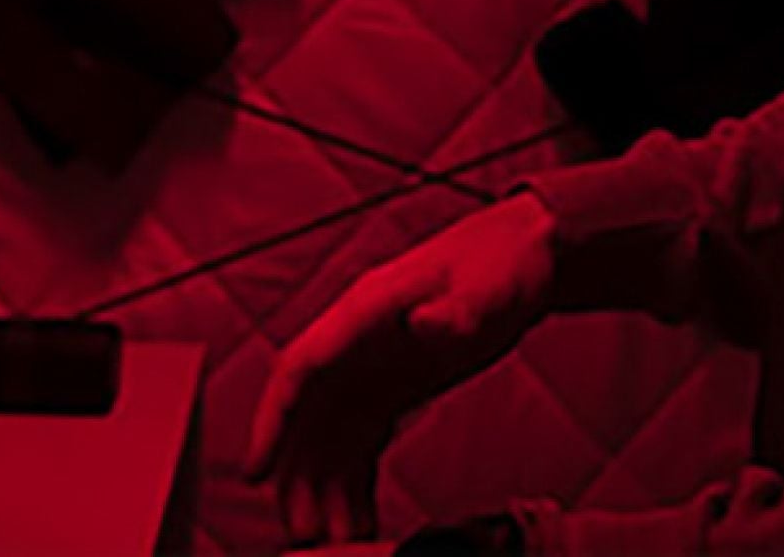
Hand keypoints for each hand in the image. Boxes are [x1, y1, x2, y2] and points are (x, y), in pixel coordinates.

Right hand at [246, 192, 558, 546]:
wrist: (527, 255)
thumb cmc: (503, 262)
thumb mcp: (487, 286)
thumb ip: (457, 309)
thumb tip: (427, 324)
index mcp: (365, 311)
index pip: (302, 368)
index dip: (272, 420)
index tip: (256, 469)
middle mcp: (357, 343)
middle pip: (309, 417)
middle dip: (299, 476)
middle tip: (307, 533)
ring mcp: (373, 368)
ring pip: (331, 438)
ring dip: (326, 489)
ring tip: (337, 541)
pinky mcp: (395, 389)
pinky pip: (360, 443)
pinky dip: (355, 483)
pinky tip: (360, 520)